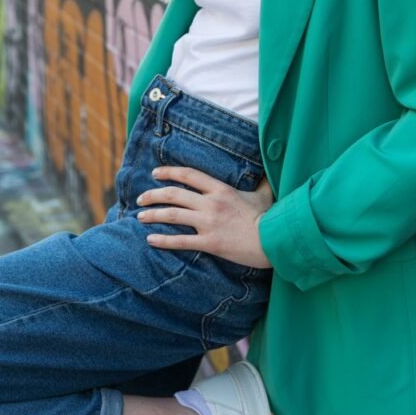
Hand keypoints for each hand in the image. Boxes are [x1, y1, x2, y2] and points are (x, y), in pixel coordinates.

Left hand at [135, 165, 274, 268]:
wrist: (274, 239)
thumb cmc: (270, 217)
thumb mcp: (264, 194)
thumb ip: (260, 182)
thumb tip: (266, 171)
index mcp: (221, 189)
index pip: (189, 175)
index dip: (169, 172)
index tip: (155, 173)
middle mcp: (211, 203)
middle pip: (174, 194)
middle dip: (153, 195)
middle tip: (140, 198)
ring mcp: (209, 223)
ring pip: (173, 215)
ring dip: (153, 215)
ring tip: (140, 216)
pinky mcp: (210, 243)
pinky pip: (181, 241)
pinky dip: (163, 240)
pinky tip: (151, 240)